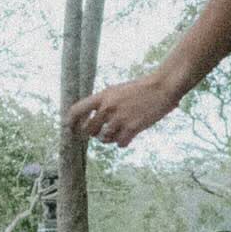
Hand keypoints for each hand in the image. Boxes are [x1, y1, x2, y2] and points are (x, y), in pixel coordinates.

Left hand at [67, 70, 181, 146]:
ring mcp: (120, 119)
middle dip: (92, 133)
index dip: (70, 121)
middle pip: (88, 130)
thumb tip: (94, 116)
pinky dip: (123, 142)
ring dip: (109, 138)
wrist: (162, 87)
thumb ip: (105, 102)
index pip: (77, 110)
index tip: (68, 128)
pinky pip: (120, 144)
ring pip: (104, 139)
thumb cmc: (141, 88)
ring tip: (117, 132)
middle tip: (99, 132)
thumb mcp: (118, 90)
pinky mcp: (132, 128)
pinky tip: (128, 136)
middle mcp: (108, 108)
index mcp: (103, 96)